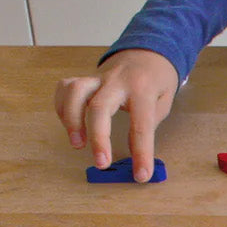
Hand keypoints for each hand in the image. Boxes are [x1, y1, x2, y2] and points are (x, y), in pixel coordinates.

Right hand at [54, 49, 178, 181]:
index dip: (141, 153)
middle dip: (98, 138)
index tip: (141, 175)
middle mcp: (118, 81)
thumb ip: (148, 124)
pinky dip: (62, 107)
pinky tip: (68, 125)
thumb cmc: (157, 81)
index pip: (141, 124)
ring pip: (75, 92)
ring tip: (77, 144)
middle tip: (101, 163)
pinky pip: (66, 88)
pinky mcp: (86, 78)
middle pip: (100, 106)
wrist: (148, 51)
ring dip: (71, 119)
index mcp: (143, 89)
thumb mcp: (164, 102)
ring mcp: (98, 78)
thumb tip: (134, 155)